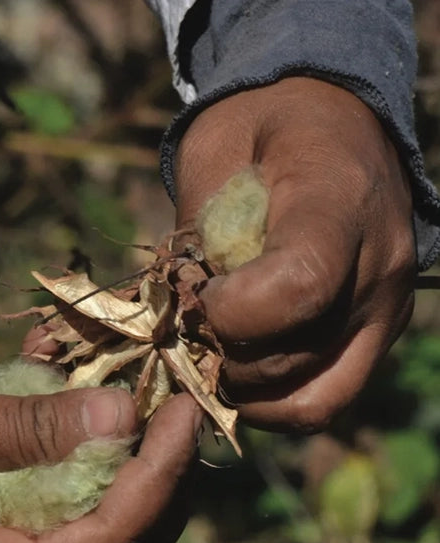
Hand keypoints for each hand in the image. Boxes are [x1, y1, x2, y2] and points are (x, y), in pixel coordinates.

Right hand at [0, 376, 200, 542]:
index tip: (187, 411)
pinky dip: (96, 508)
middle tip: (180, 421)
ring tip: (157, 437)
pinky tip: (107, 460)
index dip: (162, 475)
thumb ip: (37, 428)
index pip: (111, 542)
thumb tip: (126, 416)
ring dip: (136, 502)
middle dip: (162, 493)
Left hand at [175, 77, 415, 431]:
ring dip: (243, 391)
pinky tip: (239, 372)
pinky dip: (273, 402)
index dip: (227, 314)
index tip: (190, 298)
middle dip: (220, 358)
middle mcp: (380, 263)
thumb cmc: (260, 126)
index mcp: (339, 199)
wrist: (330, 116)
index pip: (296, 288)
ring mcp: (386, 307)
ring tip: (209, 353)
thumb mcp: (212, 155)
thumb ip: (199, 238)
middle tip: (184, 330)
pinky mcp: (379, 334)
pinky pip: (326, 399)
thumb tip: (181, 316)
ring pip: (310, 397)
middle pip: (293, 356)